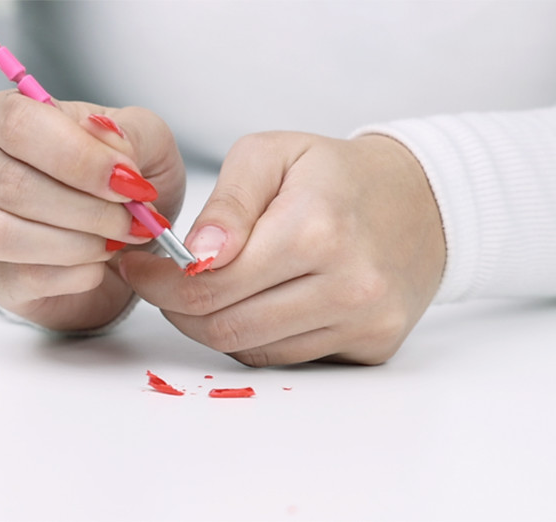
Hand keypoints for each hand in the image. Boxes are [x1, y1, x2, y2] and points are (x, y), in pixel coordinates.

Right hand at [0, 91, 185, 329]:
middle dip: (85, 208)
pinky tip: (97, 266)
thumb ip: (132, 131)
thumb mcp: (146, 141)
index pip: (17, 124)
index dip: (76, 156)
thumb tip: (105, 136)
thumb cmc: (122, 183)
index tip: (126, 180)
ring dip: (74, 243)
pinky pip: (20, 279)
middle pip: (10, 184)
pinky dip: (72, 275)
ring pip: (2, 235)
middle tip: (132, 219)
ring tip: (114, 242)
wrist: (128, 242)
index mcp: (2, 119)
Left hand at [120, 132, 445, 365]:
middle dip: (175, 309)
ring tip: (204, 289)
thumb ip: (227, 203)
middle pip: (223, 326)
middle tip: (160, 284)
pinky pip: (285, 358)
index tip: (136, 268)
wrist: (422, 201)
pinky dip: (253, 336)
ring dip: (210, 325)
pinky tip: (252, 303)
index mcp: (316, 229)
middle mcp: (346, 285)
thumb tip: (194, 255)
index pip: (209, 284)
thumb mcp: (271, 155)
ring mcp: (363, 322)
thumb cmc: (335, 173)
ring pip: (249, 350)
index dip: (158, 283)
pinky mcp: (372, 346)